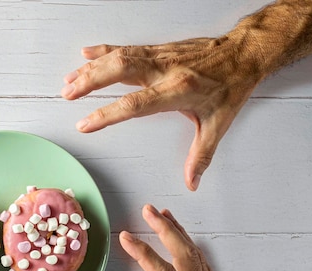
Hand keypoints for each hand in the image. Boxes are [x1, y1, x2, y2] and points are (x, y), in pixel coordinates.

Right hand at [61, 39, 260, 190]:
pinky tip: (87, 53)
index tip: (85, 124)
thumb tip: (191, 182)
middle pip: (119, 71)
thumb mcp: (218, 124)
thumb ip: (200, 155)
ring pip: (119, 57)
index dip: (107, 114)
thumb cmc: (231, 85)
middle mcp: (164, 70)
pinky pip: (126, 47)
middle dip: (90, 81)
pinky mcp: (158, 49)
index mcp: (177, 90)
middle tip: (68, 93)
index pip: (134, 104)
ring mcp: (159, 56)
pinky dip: (103, 50)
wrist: (244, 53)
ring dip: (91, 67)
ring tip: (69, 80)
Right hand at [106, 205, 306, 270]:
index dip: (144, 253)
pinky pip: (203, 266)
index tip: (127, 237)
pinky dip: (192, 248)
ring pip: (194, 256)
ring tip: (165, 215)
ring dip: (179, 233)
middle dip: (165, 228)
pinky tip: (187, 242)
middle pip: (182, 254)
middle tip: (149, 210)